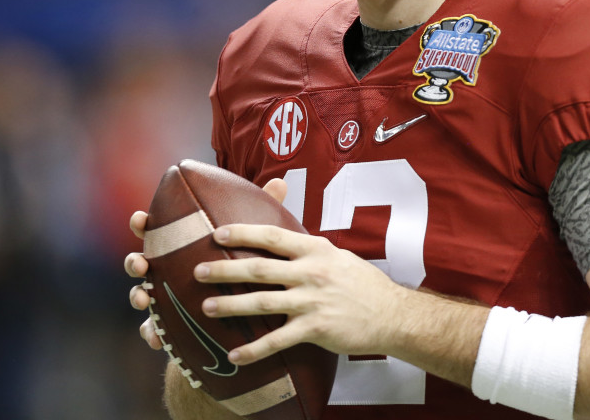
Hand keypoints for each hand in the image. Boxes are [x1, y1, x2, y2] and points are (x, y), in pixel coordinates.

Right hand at [124, 176, 291, 350]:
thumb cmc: (240, 264)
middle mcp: (166, 270)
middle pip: (141, 262)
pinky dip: (152, 333)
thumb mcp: (250, 239)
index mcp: (180, 246)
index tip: (141, 218)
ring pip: (141, 295)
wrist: (240, 315)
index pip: (156, 230)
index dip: (143, 223)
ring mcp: (164, 297)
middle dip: (135, 261)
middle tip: (141, 263)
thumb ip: (259, 212)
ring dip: (137, 296)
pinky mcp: (168, 325)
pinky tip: (156, 339)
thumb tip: (278, 182)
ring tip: (144, 298)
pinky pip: (154, 330)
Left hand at [194, 221, 409, 366]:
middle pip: (260, 267)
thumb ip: (308, 247)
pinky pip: (278, 340)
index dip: (243, 233)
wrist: (392, 314)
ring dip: (231, 304)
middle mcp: (311, 271)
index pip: (273, 236)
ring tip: (206, 307)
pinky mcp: (316, 328)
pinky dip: (255, 349)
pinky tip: (235, 355)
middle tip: (197, 270)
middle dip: (225, 269)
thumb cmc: (362, 283)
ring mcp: (313, 300)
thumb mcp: (337, 255)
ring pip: (263, 301)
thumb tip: (281, 236)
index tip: (217, 233)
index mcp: (315, 249)